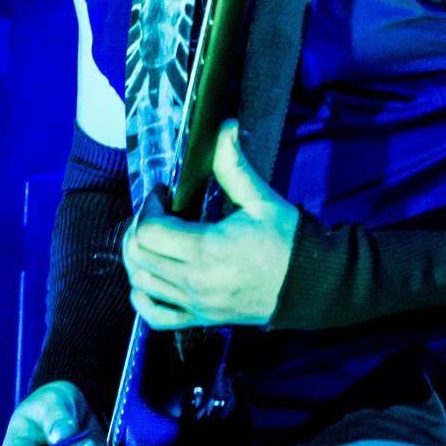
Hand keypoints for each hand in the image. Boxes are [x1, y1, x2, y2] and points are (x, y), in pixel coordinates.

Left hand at [122, 121, 296, 328]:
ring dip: (137, 257)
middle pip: (138, 255)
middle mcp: (195, 281)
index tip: (163, 194)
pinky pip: (154, 316)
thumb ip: (233, 164)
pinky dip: (142, 297)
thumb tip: (223, 126)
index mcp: (208, 249)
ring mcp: (196, 305)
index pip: (150, 231)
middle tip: (155, 213)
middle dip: (137, 228)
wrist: (309, 284)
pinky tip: (150, 277)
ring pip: (139, 283)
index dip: (148, 206)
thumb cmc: (286, 240)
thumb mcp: (260, 198)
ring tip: (154, 239)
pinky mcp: (200, 319)